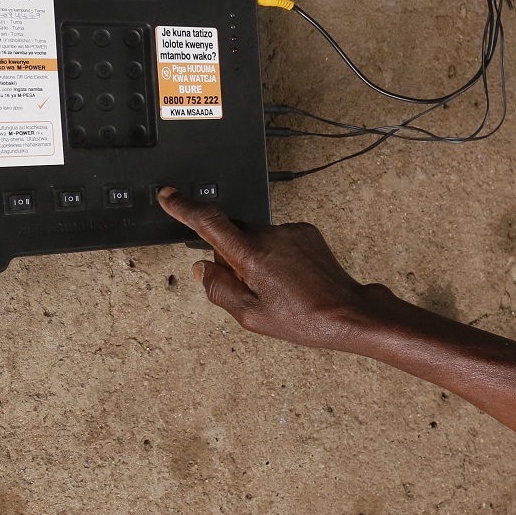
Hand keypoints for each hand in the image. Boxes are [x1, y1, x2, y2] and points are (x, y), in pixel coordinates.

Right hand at [157, 187, 380, 349]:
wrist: (346, 312)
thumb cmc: (303, 318)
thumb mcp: (249, 314)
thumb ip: (219, 288)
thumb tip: (203, 269)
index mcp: (252, 255)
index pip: (209, 222)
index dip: (184, 207)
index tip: (169, 196)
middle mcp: (271, 235)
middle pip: (232, 234)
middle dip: (230, 255)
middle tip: (247, 285)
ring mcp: (291, 231)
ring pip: (256, 238)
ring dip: (255, 257)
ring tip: (276, 287)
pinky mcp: (305, 232)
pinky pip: (277, 239)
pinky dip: (274, 255)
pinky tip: (288, 278)